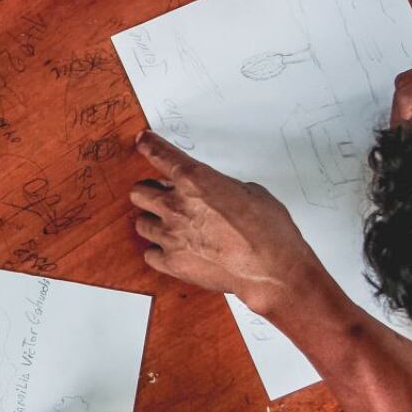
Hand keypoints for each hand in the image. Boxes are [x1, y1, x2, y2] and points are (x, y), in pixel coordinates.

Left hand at [129, 131, 325, 317]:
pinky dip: (160, 251)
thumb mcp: (249, 192)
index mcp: (196, 181)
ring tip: (172, 226)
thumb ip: (219, 187)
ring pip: (141, 223)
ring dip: (154, 221)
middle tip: (163, 196)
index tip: (143, 141)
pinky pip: (150, 253)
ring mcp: (170, 236)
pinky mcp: (171, 262)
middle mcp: (176, 206)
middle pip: (138, 191)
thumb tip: (213, 192)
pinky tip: (175, 250)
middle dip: (149, 191)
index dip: (150, 145)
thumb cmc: (269, 231)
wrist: (273, 270)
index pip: (161, 155)